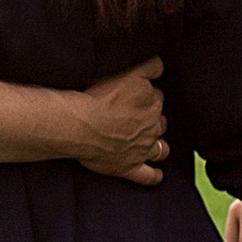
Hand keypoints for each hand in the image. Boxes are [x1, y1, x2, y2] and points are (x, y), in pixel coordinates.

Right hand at [64, 58, 167, 183]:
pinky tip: (157, 174)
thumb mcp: (128, 71)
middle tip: (140, 117)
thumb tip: (160, 66)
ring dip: (159, 145)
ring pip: (160, 148)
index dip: (148, 95)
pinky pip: (148, 176)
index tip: (138, 94)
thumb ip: (149, 66)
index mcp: (151, 102)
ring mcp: (142, 149)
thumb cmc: (99, 96)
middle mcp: (151, 126)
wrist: (80, 124)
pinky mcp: (129, 167)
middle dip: (154, 119)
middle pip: (160, 121)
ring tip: (154, 143)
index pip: (157, 96)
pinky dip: (154, 176)